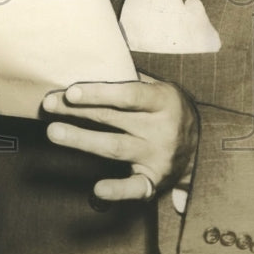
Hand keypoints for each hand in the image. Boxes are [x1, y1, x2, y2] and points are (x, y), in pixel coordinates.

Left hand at [42, 73, 198, 201]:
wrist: (205, 148)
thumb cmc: (168, 109)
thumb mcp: (159, 88)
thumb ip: (130, 79)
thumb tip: (89, 63)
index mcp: (163, 101)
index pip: (128, 96)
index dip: (99, 93)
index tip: (71, 92)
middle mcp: (162, 129)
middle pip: (113, 119)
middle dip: (77, 112)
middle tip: (48, 105)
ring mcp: (158, 156)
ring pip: (115, 148)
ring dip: (82, 140)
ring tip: (53, 132)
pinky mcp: (155, 181)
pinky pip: (135, 188)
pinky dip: (117, 191)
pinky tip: (97, 190)